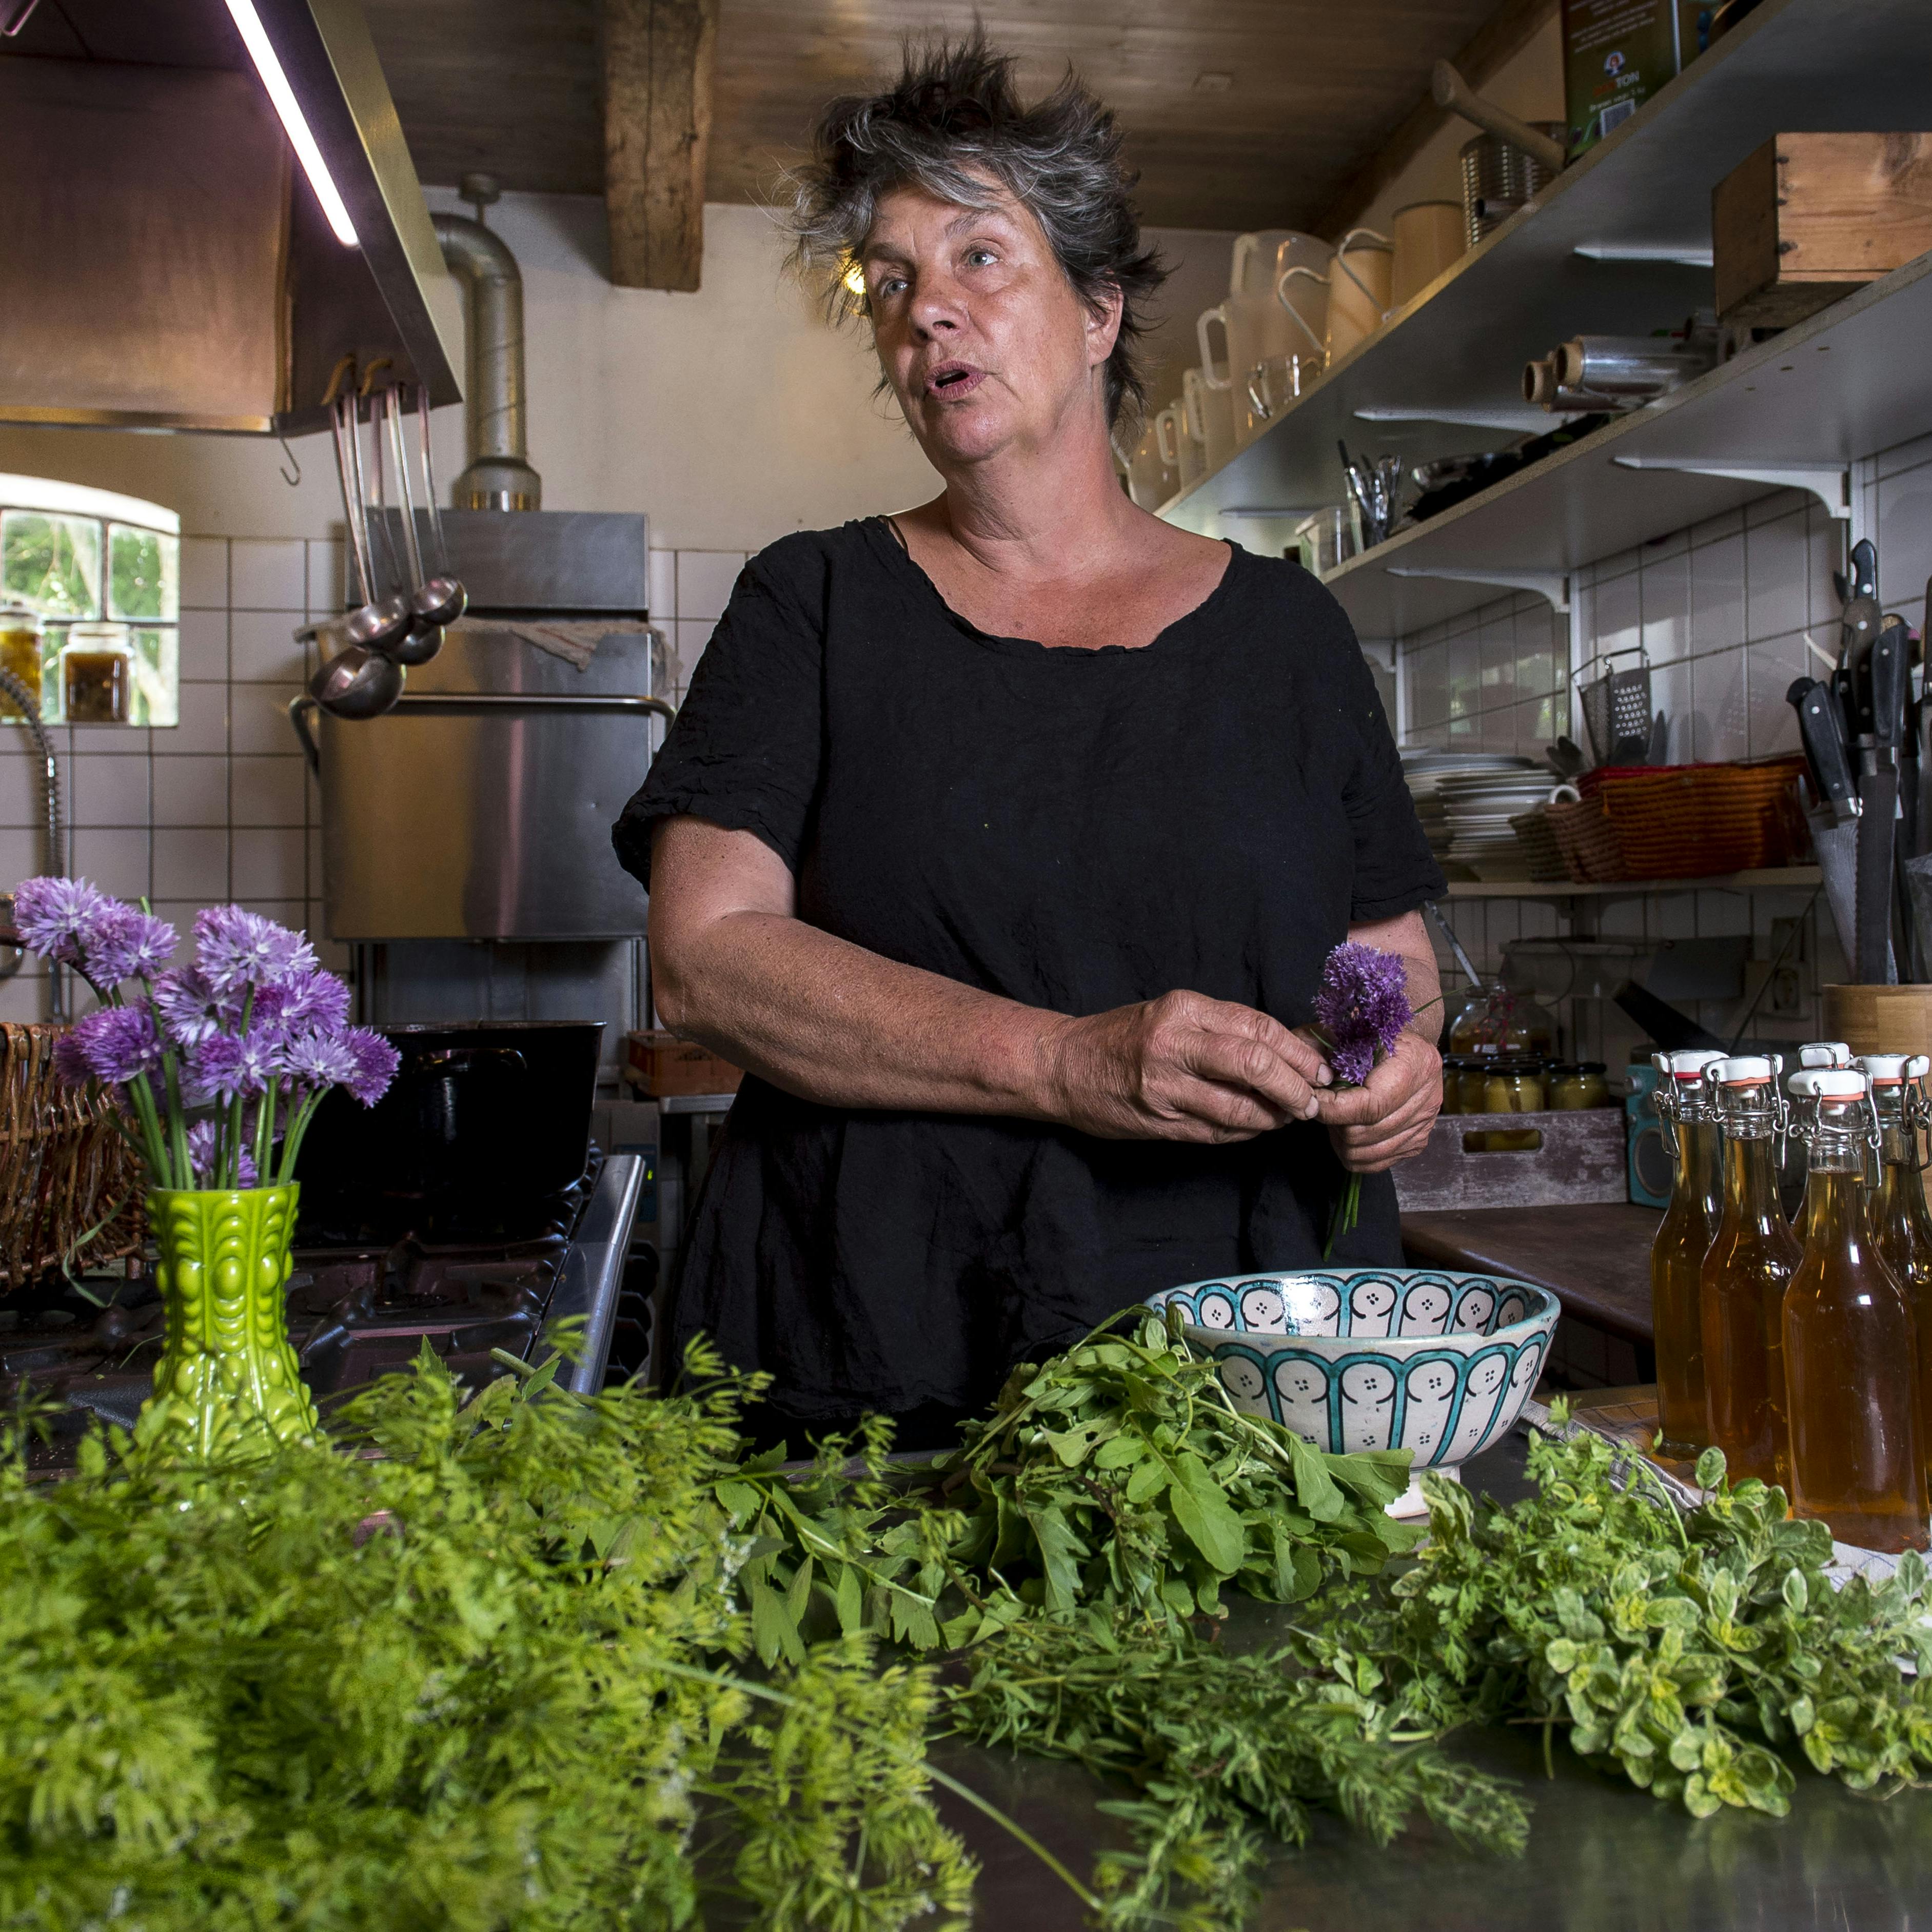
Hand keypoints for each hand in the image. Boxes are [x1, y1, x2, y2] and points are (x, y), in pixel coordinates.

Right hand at [1038, 990, 1332, 1143]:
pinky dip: (1244, 1132)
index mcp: (1182, 1009)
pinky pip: (1216, 1131)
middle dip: (1295, 1086)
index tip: (1321, 1070)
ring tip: (1287, 1116)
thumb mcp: (1173, 1014)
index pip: (1257, 1027)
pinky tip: (1255, 1126)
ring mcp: (1163, 1087)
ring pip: (1239, 1107)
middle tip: (1312, 1100)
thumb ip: (1224, 1028)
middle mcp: (1173, 1044)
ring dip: (1274, 1117)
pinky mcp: (1157, 1122)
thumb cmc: (1123, 1036)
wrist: (1062, 1066)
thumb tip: (1291, 1048)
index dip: (1298, 1053)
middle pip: (1253, 1063)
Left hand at [1313, 1030, 1442, 1172]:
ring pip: (1368, 1152)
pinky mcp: (1418, 1143)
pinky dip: (1354, 1152)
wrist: (1404, 1047)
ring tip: (1335, 1117)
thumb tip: (1308, 1081)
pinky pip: (1377, 1163)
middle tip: (1324, 1106)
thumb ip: (1326, 1050)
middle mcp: (1428, 1098)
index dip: (1334, 1109)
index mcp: (1416, 1064)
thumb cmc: (1374, 1035)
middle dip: (1335, 1123)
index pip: (1371, 1105)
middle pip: (1366, 1133)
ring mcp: (1425, 1124)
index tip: (1312, 1101)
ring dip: (1342, 1139)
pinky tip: (1348, 1129)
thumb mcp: (1348, 1030)